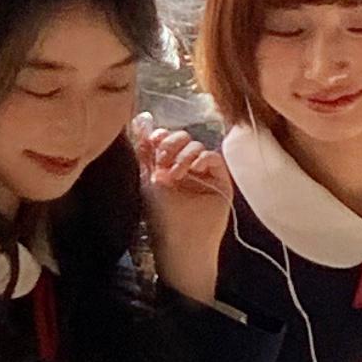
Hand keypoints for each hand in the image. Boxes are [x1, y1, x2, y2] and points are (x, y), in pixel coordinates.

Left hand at [136, 120, 232, 304]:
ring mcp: (204, 172)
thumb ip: (145, 152)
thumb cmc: (161, 216)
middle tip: (162, 162)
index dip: (160, 136)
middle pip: (182, 138)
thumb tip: (140, 121)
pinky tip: (195, 169)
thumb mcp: (148, 180)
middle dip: (170, 145)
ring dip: (184, 155)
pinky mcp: (220, 180)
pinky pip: (214, 157)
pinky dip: (203, 158)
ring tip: (176, 174)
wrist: (180, 239)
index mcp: (167, 165)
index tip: (151, 142)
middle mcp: (185, 166)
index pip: (166, 139)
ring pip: (197, 145)